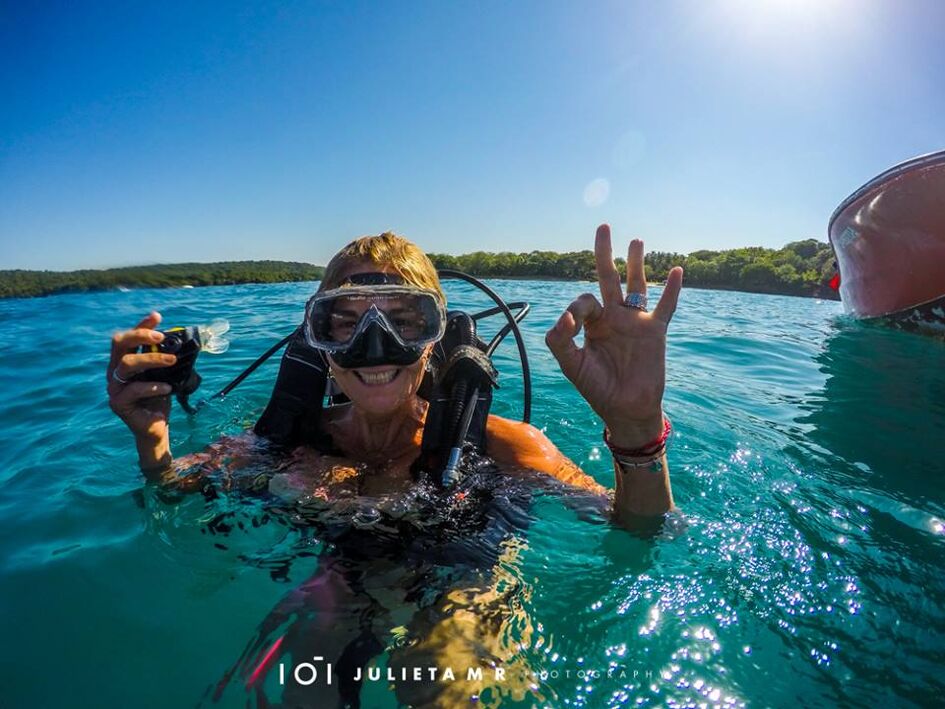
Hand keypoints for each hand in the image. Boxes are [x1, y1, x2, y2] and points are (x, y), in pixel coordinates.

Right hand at [106, 311, 175, 443]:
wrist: (156, 428)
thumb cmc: (159, 398)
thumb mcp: (164, 375)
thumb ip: (165, 360)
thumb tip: (181, 342)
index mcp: (125, 361)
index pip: (129, 337)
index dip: (141, 325)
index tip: (157, 316)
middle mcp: (116, 371)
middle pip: (119, 343)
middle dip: (140, 335)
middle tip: (161, 337)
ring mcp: (114, 387)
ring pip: (127, 364)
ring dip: (151, 359)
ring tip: (172, 361)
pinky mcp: (118, 403)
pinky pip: (134, 390)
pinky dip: (153, 387)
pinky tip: (167, 388)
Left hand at [545, 224, 682, 447]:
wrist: (625, 409)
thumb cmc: (597, 388)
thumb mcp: (571, 364)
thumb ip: (560, 340)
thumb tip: (565, 316)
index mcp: (592, 323)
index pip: (584, 300)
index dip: (576, 308)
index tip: (571, 326)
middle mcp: (613, 317)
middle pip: (608, 277)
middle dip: (604, 252)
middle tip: (603, 227)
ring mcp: (635, 322)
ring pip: (636, 284)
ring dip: (635, 262)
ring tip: (636, 240)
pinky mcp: (655, 331)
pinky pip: (665, 306)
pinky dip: (671, 289)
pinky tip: (676, 270)